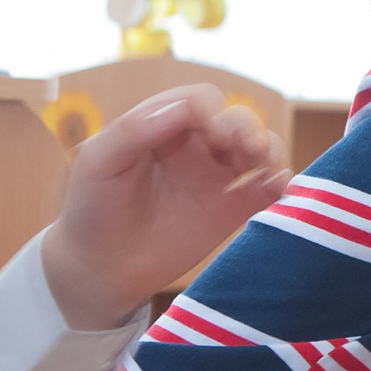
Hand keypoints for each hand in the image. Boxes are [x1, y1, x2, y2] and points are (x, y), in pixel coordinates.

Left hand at [42, 86, 290, 329]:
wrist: (100, 269)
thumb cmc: (91, 209)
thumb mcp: (99, 162)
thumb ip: (134, 131)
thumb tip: (183, 109)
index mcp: (162, 126)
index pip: (198, 102)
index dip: (211, 111)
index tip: (213, 135)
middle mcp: (194, 145)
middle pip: (235, 119)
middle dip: (245, 128)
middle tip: (243, 150)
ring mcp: (216, 176)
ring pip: (258, 147)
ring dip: (269, 149)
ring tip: (266, 165)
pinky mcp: (232, 208)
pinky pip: (265, 187)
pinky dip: (279, 182)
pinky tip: (278, 187)